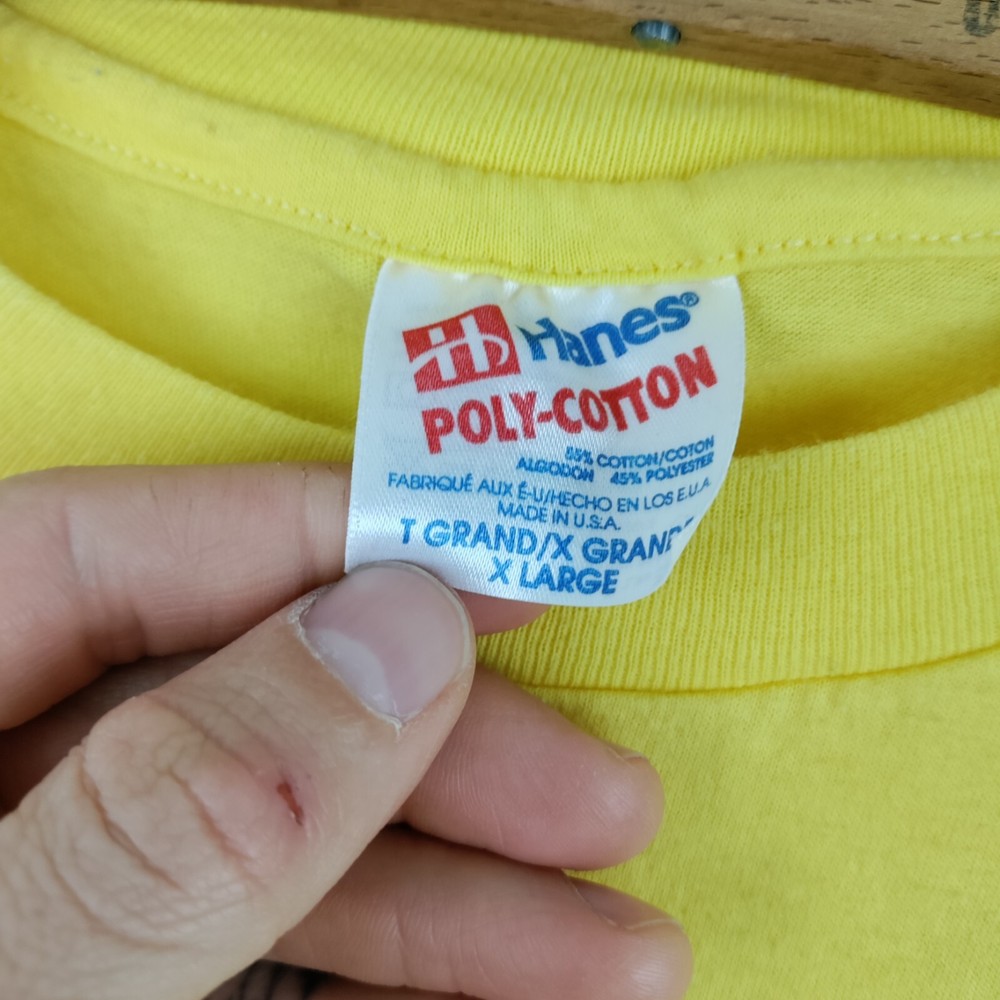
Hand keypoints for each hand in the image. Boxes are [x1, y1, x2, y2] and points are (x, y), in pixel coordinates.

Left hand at [0, 464, 692, 999]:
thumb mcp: (17, 970)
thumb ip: (180, 809)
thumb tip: (396, 631)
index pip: (101, 548)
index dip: (312, 535)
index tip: (494, 560)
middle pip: (232, 703)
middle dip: (433, 753)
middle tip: (607, 797)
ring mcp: (68, 898)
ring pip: (278, 848)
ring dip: (461, 896)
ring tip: (624, 952)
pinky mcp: (132, 989)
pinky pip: (274, 954)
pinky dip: (401, 967)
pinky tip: (518, 986)